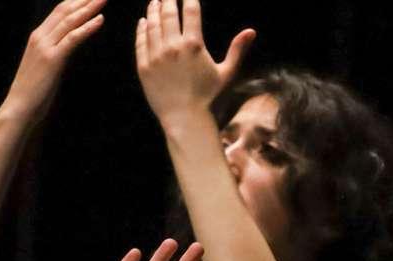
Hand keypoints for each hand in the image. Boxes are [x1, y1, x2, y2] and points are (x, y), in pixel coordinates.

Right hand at [1, 0, 105, 119]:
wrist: (21, 106)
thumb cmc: (36, 91)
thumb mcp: (48, 66)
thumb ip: (57, 52)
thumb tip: (69, 46)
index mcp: (39, 36)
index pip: (59, 12)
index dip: (76, 1)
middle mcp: (40, 36)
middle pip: (65, 11)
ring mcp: (45, 46)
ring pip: (69, 21)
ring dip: (88, 8)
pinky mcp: (53, 58)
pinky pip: (72, 38)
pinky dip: (87, 27)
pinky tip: (100, 19)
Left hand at [135, 0, 253, 124]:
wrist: (185, 117)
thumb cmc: (209, 97)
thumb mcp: (226, 72)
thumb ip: (237, 50)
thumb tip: (251, 31)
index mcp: (194, 45)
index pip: (190, 12)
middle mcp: (172, 45)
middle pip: (167, 13)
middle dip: (167, 0)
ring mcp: (155, 54)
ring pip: (152, 24)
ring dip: (153, 10)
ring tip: (155, 1)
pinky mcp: (143, 64)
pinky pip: (141, 40)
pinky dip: (142, 28)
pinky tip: (144, 22)